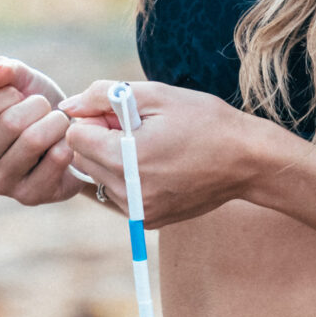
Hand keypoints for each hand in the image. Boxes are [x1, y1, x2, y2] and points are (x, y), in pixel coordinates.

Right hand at [0, 58, 81, 204]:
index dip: (9, 93)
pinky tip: (64, 144)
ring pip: (35, 140)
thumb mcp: (19, 80)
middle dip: (38, 106)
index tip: (18, 95)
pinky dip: (67, 142)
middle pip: (11, 123)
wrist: (66, 136)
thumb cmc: (34, 107)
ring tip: (57, 123)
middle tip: (44, 109)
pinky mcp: (28, 196)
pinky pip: (56, 158)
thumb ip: (3, 69)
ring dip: (56, 122)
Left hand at [61, 80, 281, 226]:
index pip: (74, 136)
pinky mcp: (147, 221)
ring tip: (148, 146)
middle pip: (81, 159)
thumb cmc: (204, 120)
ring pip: (97, 178)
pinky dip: (126, 177)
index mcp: (125, 159)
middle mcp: (127, 193)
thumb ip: (103, 95)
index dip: (94, 118)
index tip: (122, 115)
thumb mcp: (155, 95)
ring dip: (111, 159)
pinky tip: (157, 164)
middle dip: (99, 139)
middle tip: (135, 128)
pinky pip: (117, 194)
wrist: (247, 160)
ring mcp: (137, 212)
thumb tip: (68, 104)